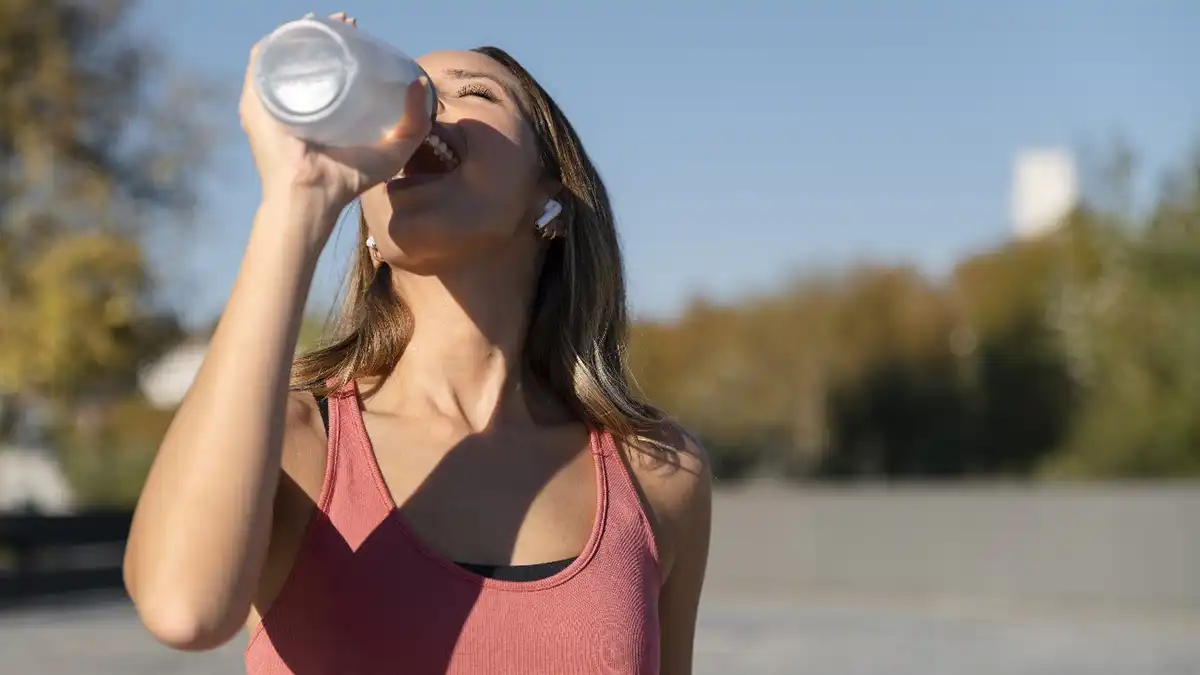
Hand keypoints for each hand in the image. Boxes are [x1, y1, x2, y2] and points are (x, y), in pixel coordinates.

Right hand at [238, 13, 431, 228]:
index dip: (344, 44)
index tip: (358, 30)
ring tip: (320, 21)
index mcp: (324, 110)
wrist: (311, 196)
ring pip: (282, 55)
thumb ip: (414, 121)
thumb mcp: (393, 149)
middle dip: (323, 32)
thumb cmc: (349, 179)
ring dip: (298, 32)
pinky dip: (272, 45)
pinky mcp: (254, 102)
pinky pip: (260, 64)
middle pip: (306, 56)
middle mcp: (297, 102)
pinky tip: (291, 32)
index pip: (331, 67)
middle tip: (344, 22)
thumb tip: (420, 81)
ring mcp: (273, 101)